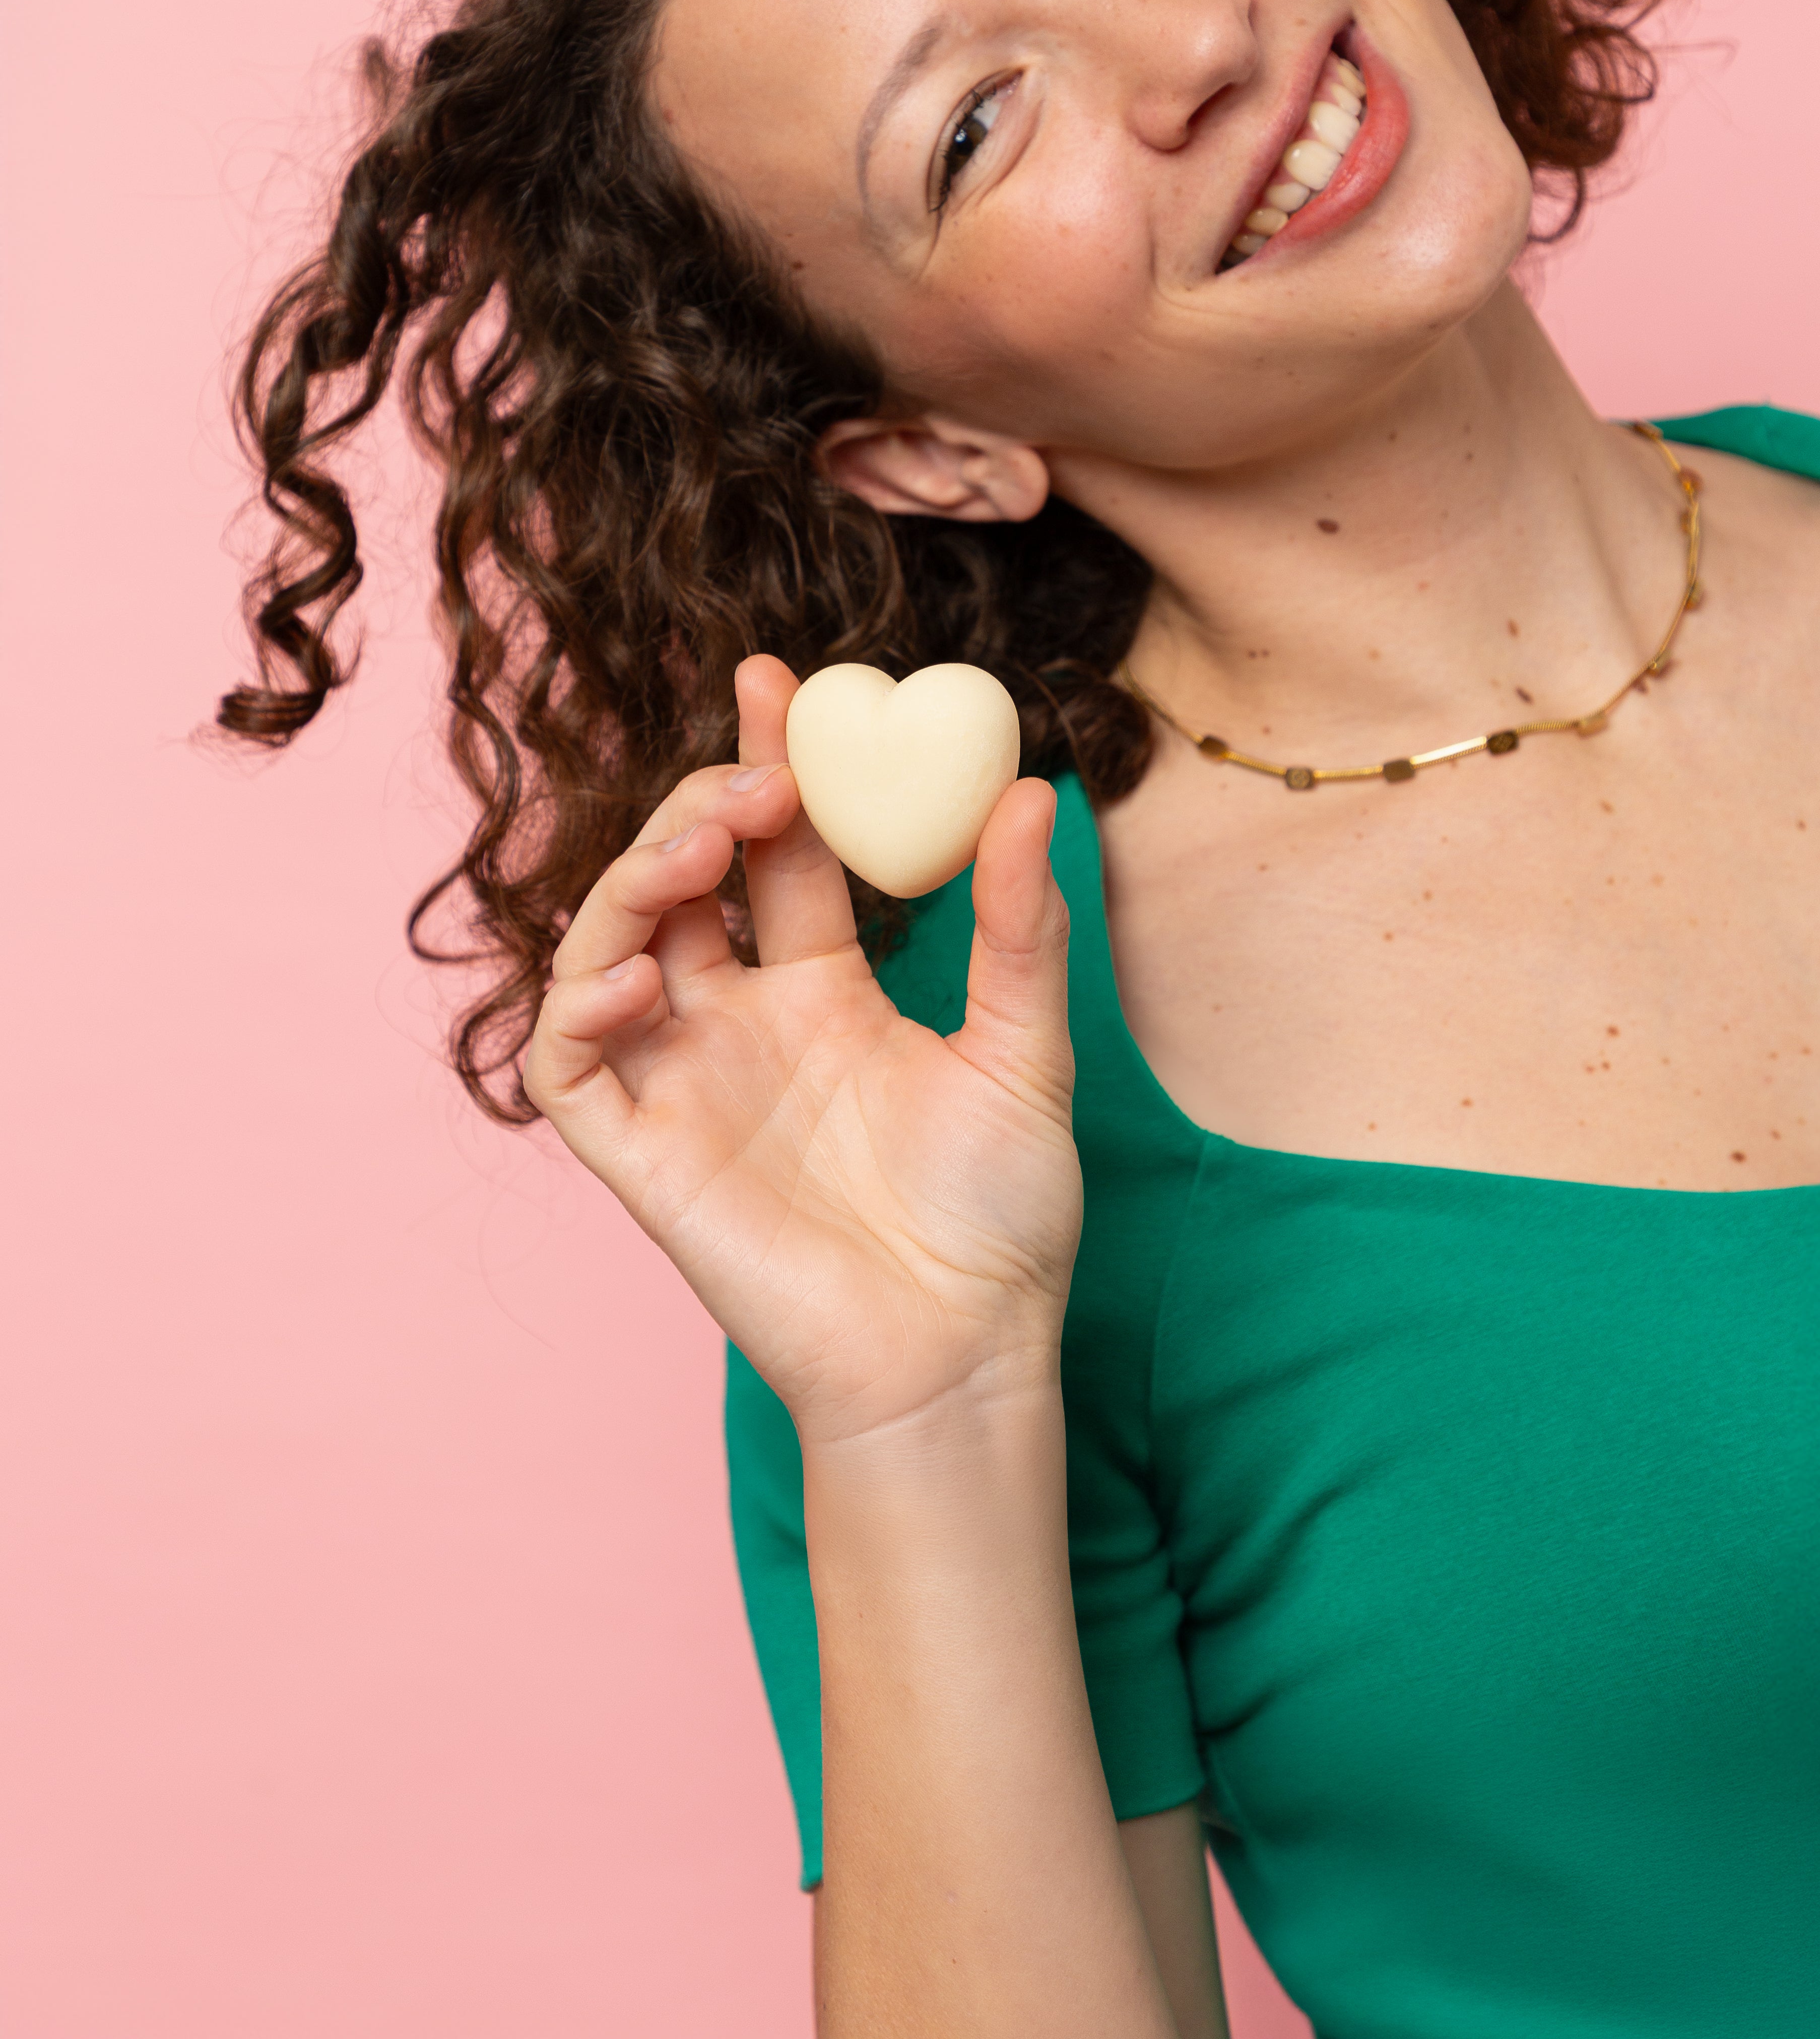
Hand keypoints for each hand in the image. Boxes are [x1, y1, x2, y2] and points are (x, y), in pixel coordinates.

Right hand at [524, 656, 1077, 1447]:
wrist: (968, 1358)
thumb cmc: (1001, 1222)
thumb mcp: (1026, 1052)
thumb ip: (1021, 927)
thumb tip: (1029, 790)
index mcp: (824, 995)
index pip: (775, 853)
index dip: (765, 763)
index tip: (774, 679)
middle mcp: (742, 1027)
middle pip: (682, 881)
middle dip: (701, 808)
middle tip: (759, 779)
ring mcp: (686, 1086)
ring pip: (609, 948)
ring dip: (638, 879)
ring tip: (702, 847)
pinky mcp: (646, 1157)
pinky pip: (571, 1067)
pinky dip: (581, 1004)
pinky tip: (640, 971)